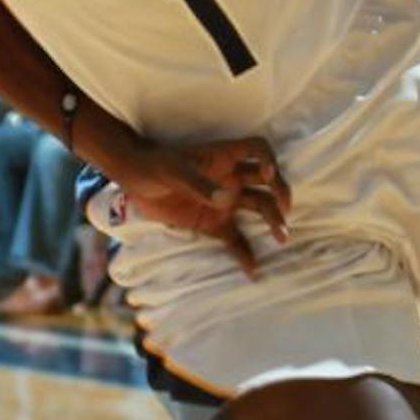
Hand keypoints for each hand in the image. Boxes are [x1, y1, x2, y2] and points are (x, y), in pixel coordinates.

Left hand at [105, 136, 291, 276]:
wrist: (133, 182)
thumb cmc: (154, 166)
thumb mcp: (173, 171)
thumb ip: (198, 183)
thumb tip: (226, 199)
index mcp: (224, 157)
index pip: (257, 149)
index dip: (268, 160)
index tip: (268, 176)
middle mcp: (231, 178)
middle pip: (266, 183)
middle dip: (279, 195)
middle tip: (285, 212)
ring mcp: (224, 202)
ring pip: (258, 209)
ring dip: (272, 222)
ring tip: (281, 238)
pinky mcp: (213, 224)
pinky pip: (235, 240)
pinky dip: (245, 254)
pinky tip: (253, 270)